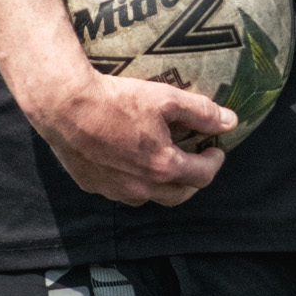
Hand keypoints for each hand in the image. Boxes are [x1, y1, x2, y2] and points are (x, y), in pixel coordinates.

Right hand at [33, 68, 234, 206]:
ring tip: (163, 164)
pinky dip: (132, 181)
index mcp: (163, 167)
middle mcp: (141, 187)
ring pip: (148, 197)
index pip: (202, 176)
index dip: (214, 162)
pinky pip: (120, 191)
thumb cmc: (116, 100)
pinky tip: (128, 162)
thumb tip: (230, 121)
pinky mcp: (92, 184)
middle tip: (194, 161)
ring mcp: (114, 190)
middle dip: (192, 180)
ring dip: (162, 185)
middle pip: (178, 195)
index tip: (215, 150)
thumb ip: (201, 112)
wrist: (65, 105)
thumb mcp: (166, 98)